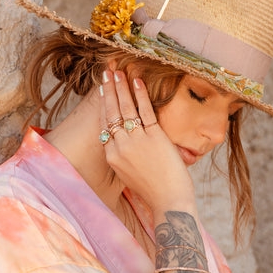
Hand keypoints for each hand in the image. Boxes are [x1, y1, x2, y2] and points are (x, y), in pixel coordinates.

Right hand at [99, 67, 195, 215]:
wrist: (169, 201)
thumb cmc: (152, 189)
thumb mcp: (129, 173)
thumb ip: (124, 155)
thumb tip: (125, 140)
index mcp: (112, 156)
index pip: (104, 123)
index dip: (103, 104)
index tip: (103, 90)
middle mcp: (120, 146)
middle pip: (111, 112)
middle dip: (109, 89)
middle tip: (106, 71)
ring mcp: (136, 141)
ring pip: (125, 108)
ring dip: (121, 87)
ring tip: (117, 71)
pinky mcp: (154, 137)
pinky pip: (145, 111)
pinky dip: (140, 94)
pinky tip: (137, 81)